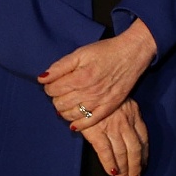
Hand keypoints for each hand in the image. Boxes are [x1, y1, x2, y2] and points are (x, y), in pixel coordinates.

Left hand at [41, 19, 156, 128]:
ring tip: (69, 101)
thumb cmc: (107, 51)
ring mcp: (100, 101)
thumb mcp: (81, 52)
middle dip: (56, 97)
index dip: (49, 85)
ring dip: (64, 110)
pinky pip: (89, 122)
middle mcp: (89, 92)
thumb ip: (60, 66)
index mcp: (80, 77)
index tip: (55, 81)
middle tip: (63, 90)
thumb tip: (42, 78)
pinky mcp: (109, 107)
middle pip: (59, 103)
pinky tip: (74, 122)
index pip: (52, 90)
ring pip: (70, 115)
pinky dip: (78, 124)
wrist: (133, 53)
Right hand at [79, 98, 148, 175]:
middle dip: (135, 166)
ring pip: (122, 152)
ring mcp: (112, 127)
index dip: (144, 154)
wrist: (88, 87)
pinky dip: (109, 162)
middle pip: (135, 148)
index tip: (144, 165)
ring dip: (123, 169)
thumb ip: (129, 117)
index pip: (143, 138)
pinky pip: (105, 150)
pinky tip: (111, 172)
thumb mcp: (123, 103)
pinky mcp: (96, 131)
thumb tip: (133, 137)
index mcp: (134, 114)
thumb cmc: (105, 96)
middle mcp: (125, 122)